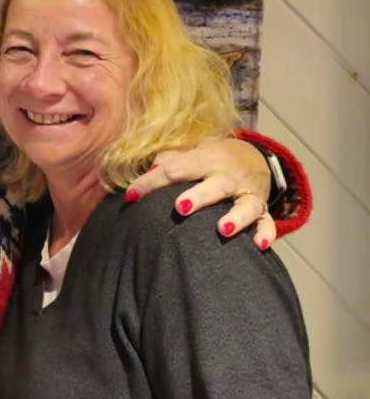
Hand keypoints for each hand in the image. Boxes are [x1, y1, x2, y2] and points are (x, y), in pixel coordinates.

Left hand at [126, 137, 275, 249]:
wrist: (253, 157)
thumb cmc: (209, 160)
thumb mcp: (191, 152)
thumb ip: (169, 160)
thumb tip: (148, 170)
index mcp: (206, 159)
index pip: (176, 169)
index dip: (152, 182)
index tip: (131, 196)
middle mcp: (229, 177)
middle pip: (216, 185)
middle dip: (199, 196)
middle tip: (180, 207)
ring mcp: (248, 194)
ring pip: (246, 205)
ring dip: (236, 217)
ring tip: (223, 230)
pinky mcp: (263, 210)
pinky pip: (267, 223)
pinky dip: (265, 233)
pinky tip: (258, 245)